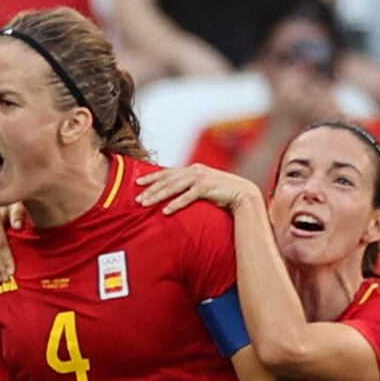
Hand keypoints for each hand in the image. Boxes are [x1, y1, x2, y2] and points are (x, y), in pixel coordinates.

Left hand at [133, 162, 262, 217]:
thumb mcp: (202, 186)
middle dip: (150, 189)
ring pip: (173, 187)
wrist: (243, 194)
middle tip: (136, 198)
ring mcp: (200, 178)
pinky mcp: (206, 187)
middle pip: (167, 180)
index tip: (138, 182)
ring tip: (144, 204)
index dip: (152, 177)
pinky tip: (165, 211)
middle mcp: (194, 170)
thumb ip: (189, 186)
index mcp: (192, 169)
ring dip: (157, 196)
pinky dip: (175, 204)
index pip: (167, 172)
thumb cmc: (222, 192)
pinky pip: (187, 197)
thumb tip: (174, 193)